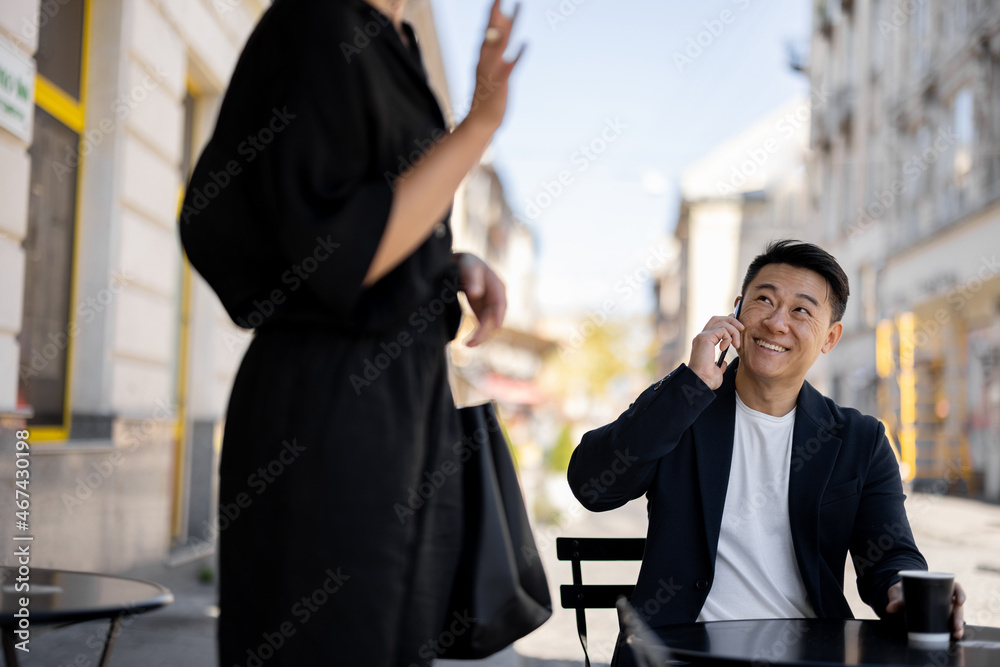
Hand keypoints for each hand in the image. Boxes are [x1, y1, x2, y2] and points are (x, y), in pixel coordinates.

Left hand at [455, 252, 506, 346]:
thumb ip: (472, 277)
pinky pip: (484, 326)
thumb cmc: (466, 262)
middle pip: (495, 318)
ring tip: (467, 344)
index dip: (497, 317)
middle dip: (485, 332)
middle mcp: (498, 298)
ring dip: (482, 336)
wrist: (462, 264)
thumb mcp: (468, 265)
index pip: (500, 304)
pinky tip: (469, 342)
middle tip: (469, 343)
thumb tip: (476, 293)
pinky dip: (478, 335)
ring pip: (490, 325)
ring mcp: (491, 306)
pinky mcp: (484, 312)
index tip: (492, 329)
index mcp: (497, 286)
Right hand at [466, 0, 523, 131]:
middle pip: (491, 33)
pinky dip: (516, 56)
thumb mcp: (493, 67)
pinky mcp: (500, 85)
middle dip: (495, 14)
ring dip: (503, 30)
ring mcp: (491, 72)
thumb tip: (503, 29)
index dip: (493, 12)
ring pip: (498, 47)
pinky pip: (509, 68)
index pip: (489, 28)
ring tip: (509, 13)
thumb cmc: (489, 94)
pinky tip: (525, 44)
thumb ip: (497, 48)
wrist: (481, 121)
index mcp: (484, 56)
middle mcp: (485, 61)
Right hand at [688, 313, 743, 389]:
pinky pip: (723, 330)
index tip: (737, 325)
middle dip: (732, 320)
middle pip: (717, 319)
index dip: (726, 322)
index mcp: (703, 343)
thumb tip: (723, 363)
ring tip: (737, 344)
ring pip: (722, 323)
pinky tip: (725, 348)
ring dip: (734, 331)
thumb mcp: (716, 371)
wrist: (700, 381)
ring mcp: (702, 336)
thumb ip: (720, 364)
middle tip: (742, 328)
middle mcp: (701, 337)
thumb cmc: (706, 379)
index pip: (714, 325)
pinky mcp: (705, 337)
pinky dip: (728, 337)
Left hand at [886, 580, 966, 639]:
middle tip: (955, 625)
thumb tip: (890, 608)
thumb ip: (896, 599)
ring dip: (958, 625)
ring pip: (955, 615)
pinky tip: (954, 636)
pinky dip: (953, 629)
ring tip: (956, 634)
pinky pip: (949, 622)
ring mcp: (943, 607)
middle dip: (958, 616)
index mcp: (938, 585)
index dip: (960, 593)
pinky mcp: (940, 617)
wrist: (899, 596)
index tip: (960, 601)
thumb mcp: (898, 591)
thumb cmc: (902, 590)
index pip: (954, 586)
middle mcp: (944, 597)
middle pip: (956, 605)